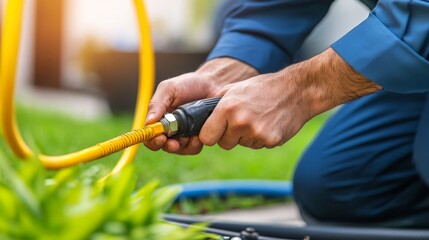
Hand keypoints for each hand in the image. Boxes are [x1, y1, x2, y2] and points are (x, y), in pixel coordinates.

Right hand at [144, 58, 257, 153]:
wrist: (213, 84)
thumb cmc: (188, 84)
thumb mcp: (169, 89)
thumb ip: (157, 104)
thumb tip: (148, 122)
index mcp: (159, 118)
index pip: (149, 135)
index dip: (152, 140)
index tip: (160, 138)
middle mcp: (170, 129)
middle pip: (163, 146)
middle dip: (168, 146)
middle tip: (175, 143)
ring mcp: (184, 135)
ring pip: (180, 149)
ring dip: (184, 146)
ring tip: (192, 136)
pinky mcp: (199, 137)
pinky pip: (194, 148)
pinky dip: (196, 144)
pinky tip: (199, 135)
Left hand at [199, 48, 381, 149]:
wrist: (296, 91)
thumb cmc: (262, 88)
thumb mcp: (234, 89)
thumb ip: (216, 105)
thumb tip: (199, 119)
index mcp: (227, 108)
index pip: (206, 138)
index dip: (210, 134)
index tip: (216, 131)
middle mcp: (240, 122)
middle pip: (224, 144)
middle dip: (230, 136)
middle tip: (242, 121)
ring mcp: (256, 133)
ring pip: (242, 145)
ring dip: (247, 136)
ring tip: (258, 118)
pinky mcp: (270, 141)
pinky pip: (258, 146)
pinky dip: (261, 138)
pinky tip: (268, 123)